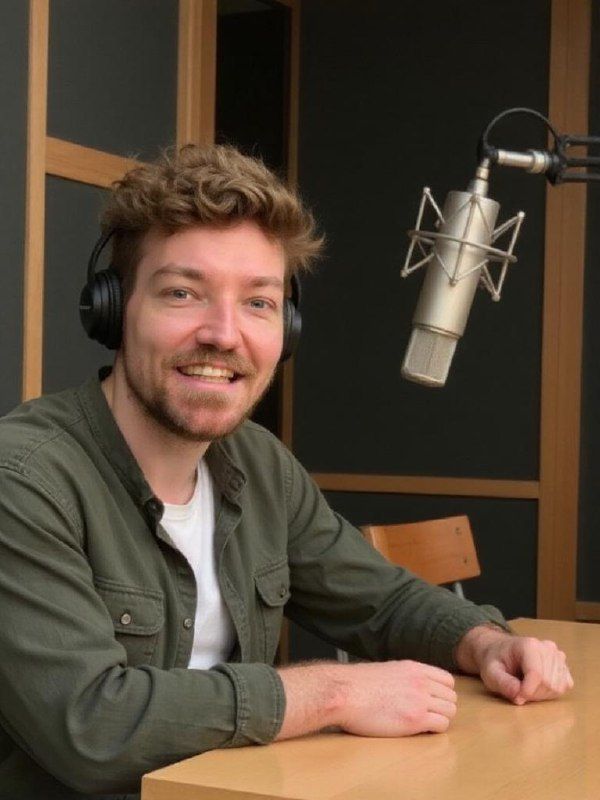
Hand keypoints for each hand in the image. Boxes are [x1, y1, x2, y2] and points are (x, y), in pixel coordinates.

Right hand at [339, 660, 457, 735]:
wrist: (344, 693)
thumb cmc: (357, 685)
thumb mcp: (386, 670)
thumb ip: (404, 676)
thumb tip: (408, 686)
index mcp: (414, 668)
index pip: (447, 680)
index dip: (442, 693)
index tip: (433, 702)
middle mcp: (421, 681)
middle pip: (451, 697)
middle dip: (443, 708)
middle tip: (428, 716)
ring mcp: (420, 699)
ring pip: (450, 711)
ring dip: (440, 719)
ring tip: (423, 724)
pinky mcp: (415, 719)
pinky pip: (441, 725)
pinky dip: (434, 730)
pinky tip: (419, 730)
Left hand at [456, 626, 573, 704]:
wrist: (502, 651)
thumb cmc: (496, 661)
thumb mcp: (491, 673)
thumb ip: (503, 683)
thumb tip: (519, 697)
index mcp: (528, 645)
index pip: (537, 675)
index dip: (527, 691)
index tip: (517, 697)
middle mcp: (547, 647)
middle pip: (548, 683)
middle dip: (533, 694)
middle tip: (519, 690)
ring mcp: (558, 655)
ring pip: (557, 687)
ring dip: (542, 694)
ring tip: (526, 685)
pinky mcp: (563, 665)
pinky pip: (565, 686)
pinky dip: (551, 692)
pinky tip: (538, 684)